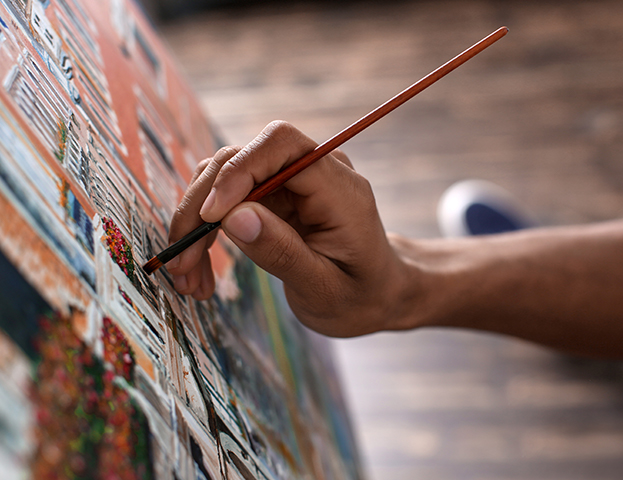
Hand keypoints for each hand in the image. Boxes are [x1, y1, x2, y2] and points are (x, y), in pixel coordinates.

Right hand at [167, 121, 417, 336]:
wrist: (376, 295)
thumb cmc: (360, 295)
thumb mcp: (324, 289)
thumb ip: (283, 252)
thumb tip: (232, 217)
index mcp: (340, 188)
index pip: (281, 144)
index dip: (238, 171)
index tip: (210, 219)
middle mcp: (314, 171)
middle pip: (241, 158)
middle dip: (202, 206)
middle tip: (181, 263)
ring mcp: (291, 181)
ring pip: (224, 177)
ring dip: (195, 222)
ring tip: (187, 277)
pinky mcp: (273, 196)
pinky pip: (227, 199)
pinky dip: (205, 231)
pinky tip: (200, 269)